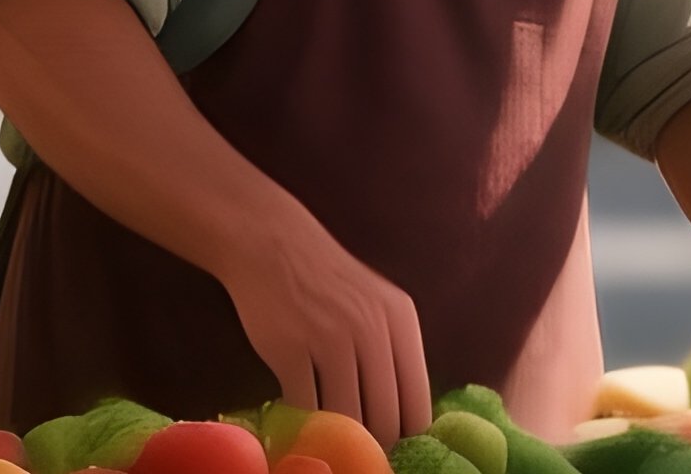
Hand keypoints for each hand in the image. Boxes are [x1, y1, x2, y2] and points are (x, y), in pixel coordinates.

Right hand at [219, 203, 432, 446]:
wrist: (273, 241)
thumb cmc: (328, 280)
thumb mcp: (376, 304)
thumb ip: (393, 356)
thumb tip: (406, 426)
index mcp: (401, 320)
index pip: (418, 407)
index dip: (405, 438)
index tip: (389, 449)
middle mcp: (371, 328)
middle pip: (385, 421)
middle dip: (371, 445)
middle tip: (355, 449)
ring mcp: (329, 337)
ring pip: (347, 421)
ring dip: (337, 437)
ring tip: (329, 435)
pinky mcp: (289, 348)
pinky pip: (305, 408)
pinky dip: (303, 421)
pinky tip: (299, 412)